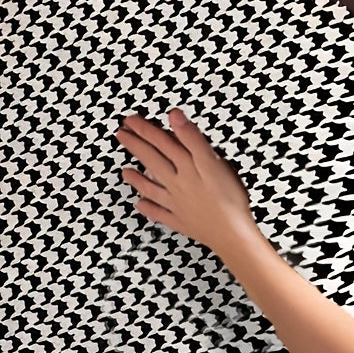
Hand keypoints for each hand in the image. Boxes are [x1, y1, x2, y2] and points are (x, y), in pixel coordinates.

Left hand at [115, 108, 260, 256]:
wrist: (231, 236)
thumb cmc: (228, 201)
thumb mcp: (213, 163)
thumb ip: (192, 138)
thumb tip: (175, 116)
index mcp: (186, 168)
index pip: (162, 143)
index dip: (145, 130)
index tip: (131, 120)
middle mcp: (177, 185)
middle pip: (153, 161)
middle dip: (136, 147)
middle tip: (122, 136)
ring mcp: (177, 204)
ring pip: (152, 188)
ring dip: (137, 178)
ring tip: (125, 171)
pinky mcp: (182, 222)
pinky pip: (161, 214)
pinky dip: (149, 209)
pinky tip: (141, 205)